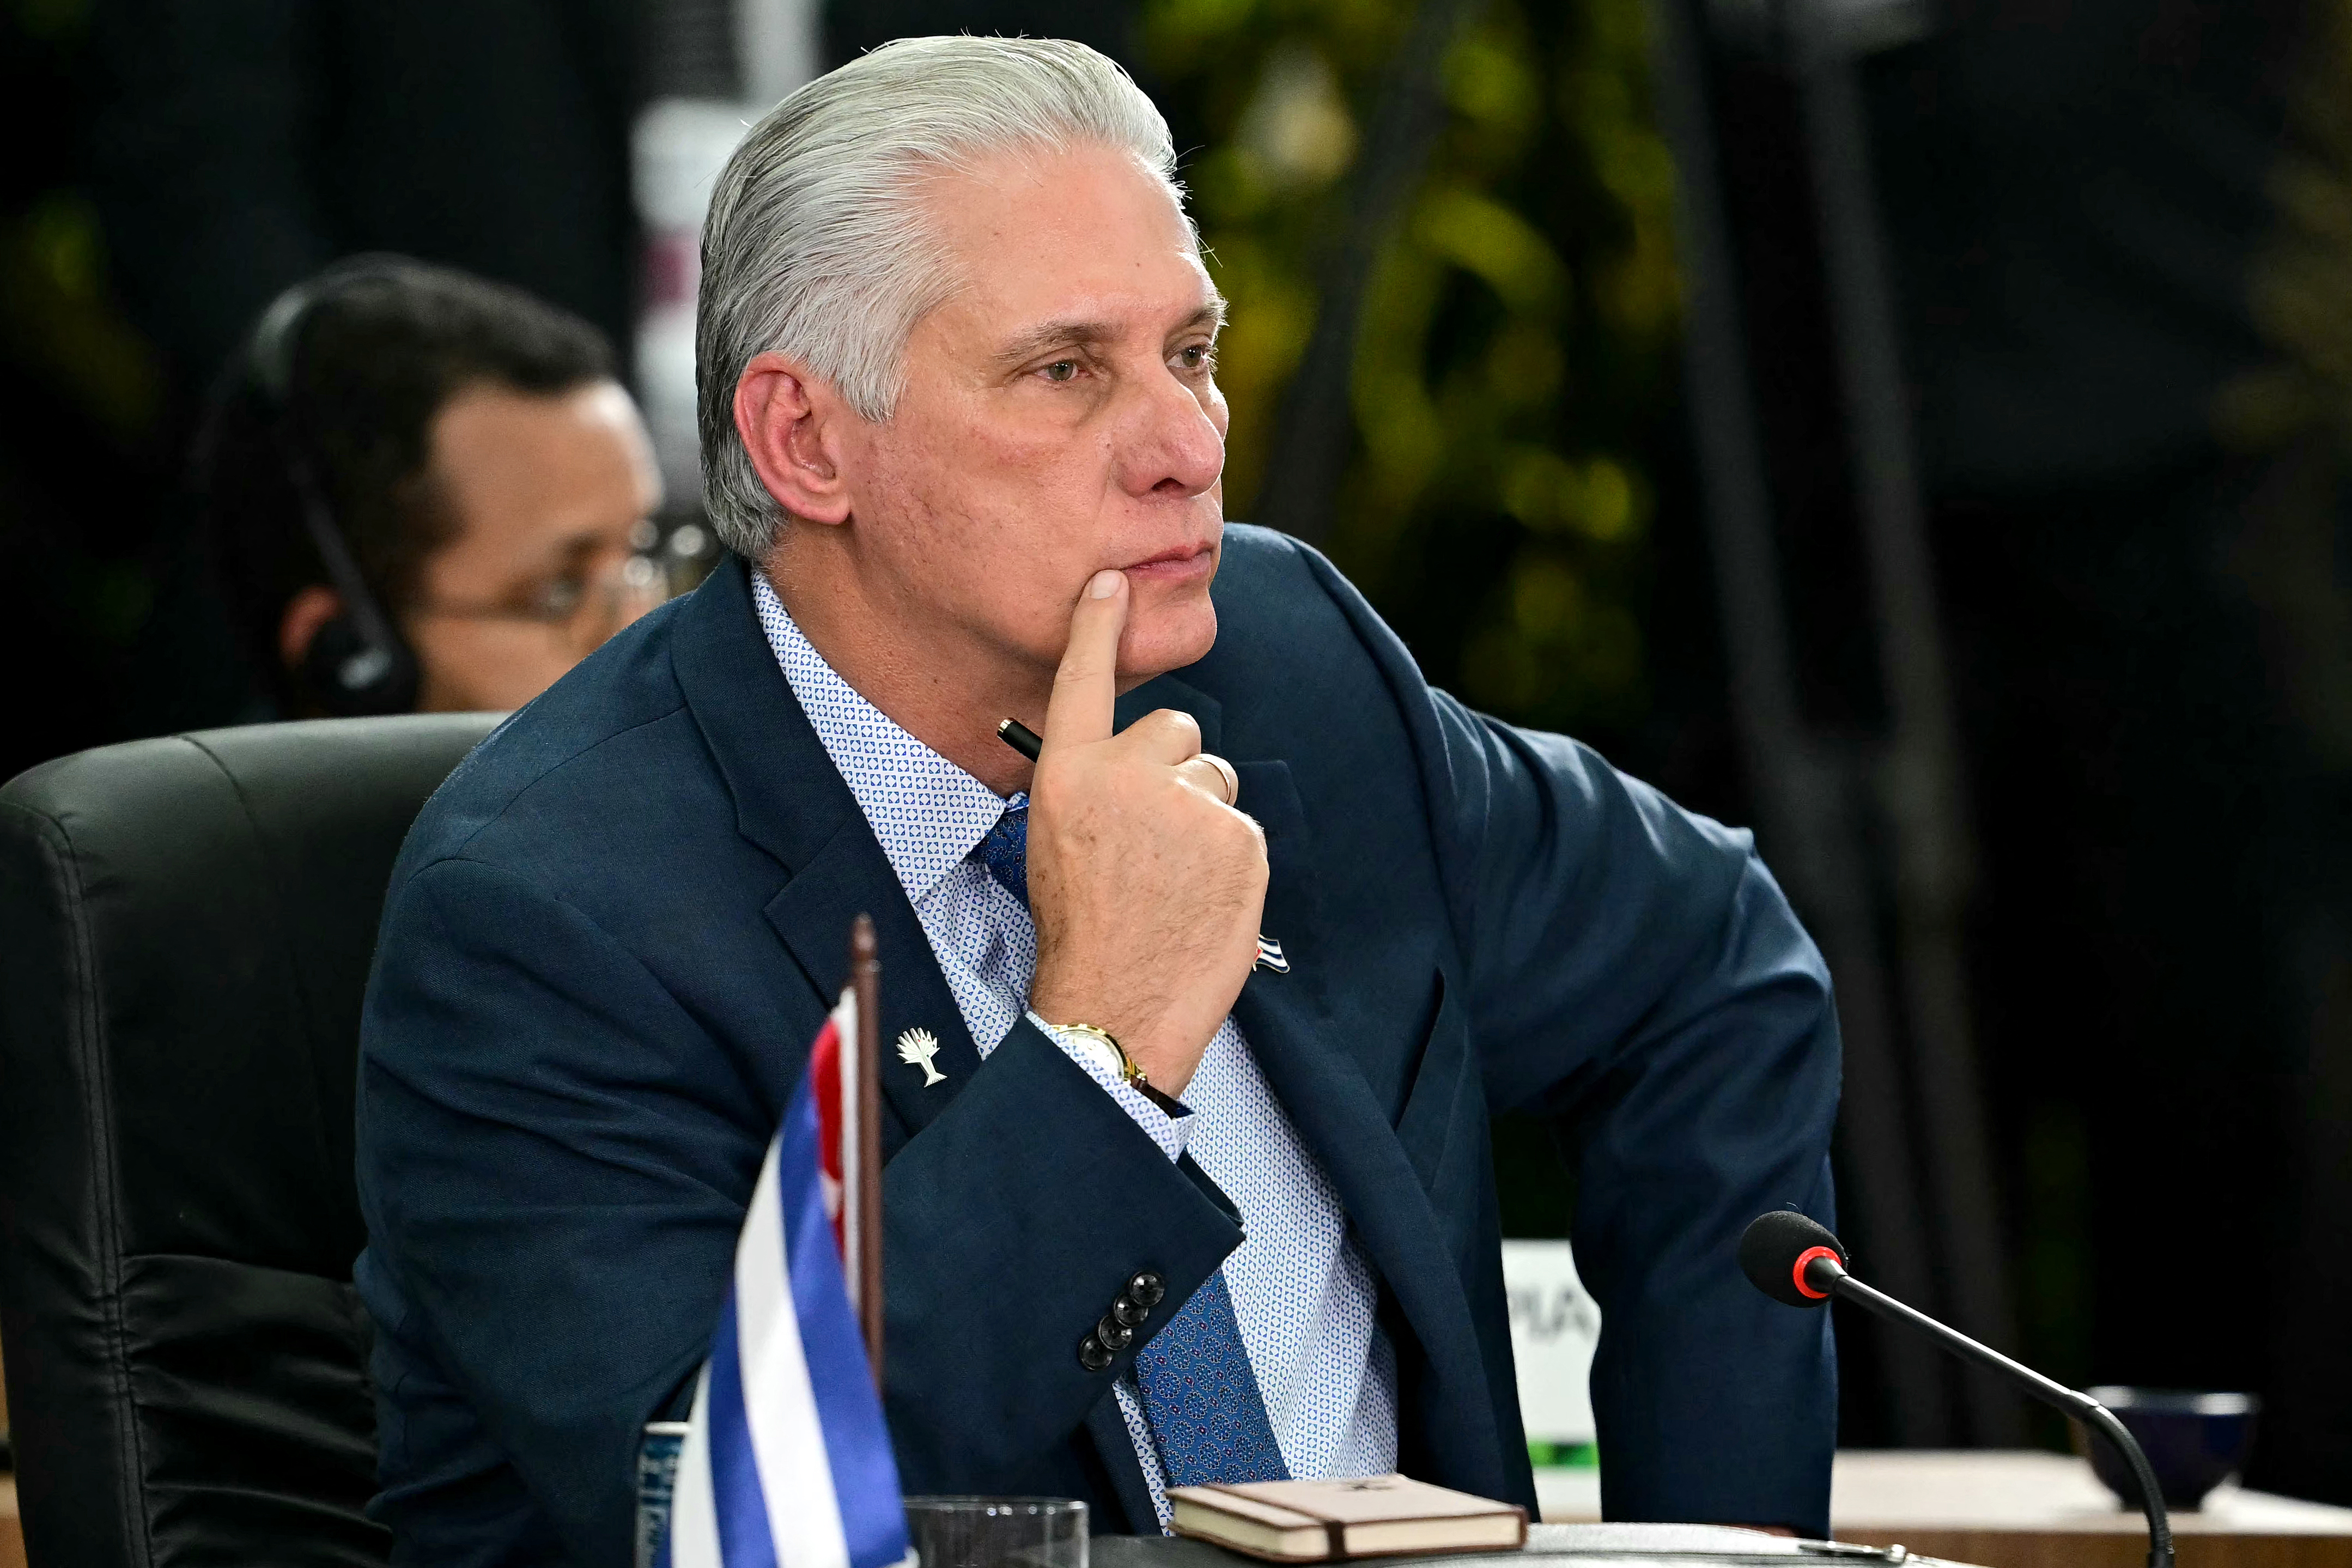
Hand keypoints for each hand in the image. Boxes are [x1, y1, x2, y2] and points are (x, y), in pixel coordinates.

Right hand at [1025, 569, 1265, 1095]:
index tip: (1110, 584)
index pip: (1082, 679)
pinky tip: (1201, 901)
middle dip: (1176, 771)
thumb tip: (1141, 771)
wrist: (1116, 1009)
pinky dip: (1229, 860)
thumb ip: (1096, 790)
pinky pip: (1241, 827)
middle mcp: (1125, 774)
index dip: (1098, 626)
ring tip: (1174, 881)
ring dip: (1205, 818)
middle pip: (1175, 729)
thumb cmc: (1082, 935)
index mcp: (1067, 775)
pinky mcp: (1238, 837)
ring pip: (1215, 781)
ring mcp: (1186, 804)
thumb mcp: (1056, 845)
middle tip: (1154, 841)